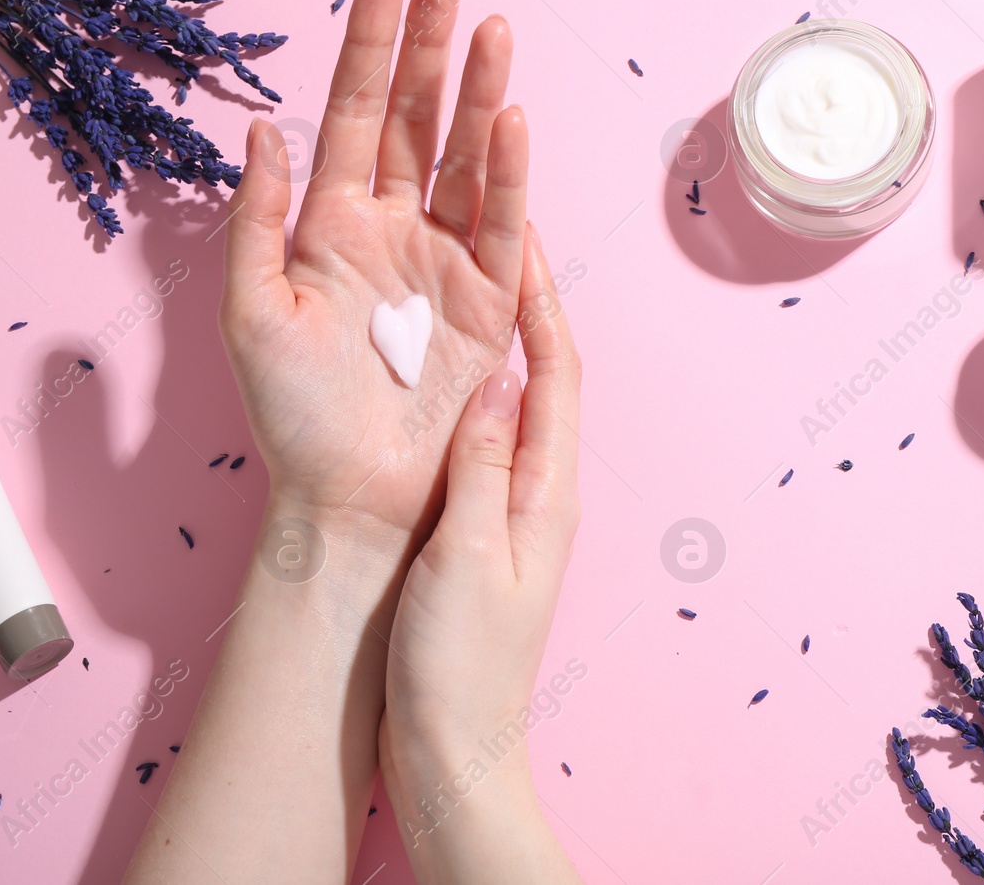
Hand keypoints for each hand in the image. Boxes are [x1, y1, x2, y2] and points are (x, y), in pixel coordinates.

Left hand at [219, 0, 527, 550]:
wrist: (349, 494)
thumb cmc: (290, 415)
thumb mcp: (251, 314)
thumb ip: (256, 220)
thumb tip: (266, 130)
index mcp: (330, 223)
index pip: (355, 111)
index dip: (371, 42)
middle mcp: (392, 227)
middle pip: (417, 116)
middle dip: (431, 44)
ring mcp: (444, 259)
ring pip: (465, 157)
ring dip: (478, 92)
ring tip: (491, 28)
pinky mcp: (488, 301)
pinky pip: (500, 224)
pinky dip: (507, 174)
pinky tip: (508, 120)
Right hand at [378, 228, 584, 883]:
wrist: (449, 747)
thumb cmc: (459, 664)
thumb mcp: (466, 558)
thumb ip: (482, 469)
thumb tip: (496, 381)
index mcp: (545, 491)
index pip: (556, 373)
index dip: (541, 302)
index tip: (520, 235)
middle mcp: (535, 490)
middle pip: (539, 376)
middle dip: (522, 305)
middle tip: (489, 240)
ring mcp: (507, 509)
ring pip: (505, 403)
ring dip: (489, 343)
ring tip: (455, 286)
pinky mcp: (474, 531)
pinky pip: (475, 442)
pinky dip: (459, 394)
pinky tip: (427, 376)